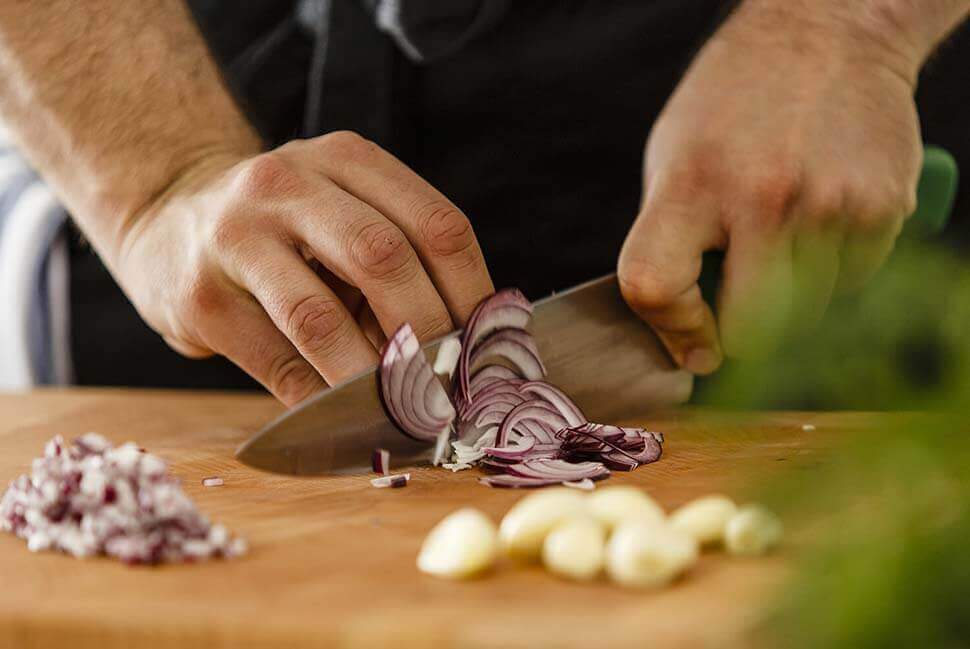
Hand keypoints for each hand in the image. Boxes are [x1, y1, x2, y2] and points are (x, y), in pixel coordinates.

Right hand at [115, 132, 493, 404]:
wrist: (168, 218)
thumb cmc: (282, 228)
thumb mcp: (341, 213)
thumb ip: (397, 261)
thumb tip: (463, 349)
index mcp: (346, 159)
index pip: (436, 226)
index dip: (474, 294)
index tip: (490, 348)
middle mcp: (290, 184)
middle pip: (384, 259)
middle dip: (428, 334)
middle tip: (452, 386)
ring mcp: (237, 236)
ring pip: (320, 317)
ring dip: (373, 376)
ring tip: (406, 410)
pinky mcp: (200, 296)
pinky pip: (276, 362)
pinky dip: (320, 398)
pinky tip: (346, 414)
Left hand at [618, 2, 925, 372]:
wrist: (828, 32)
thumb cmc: (733, 103)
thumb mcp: (673, 158)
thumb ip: (670, 240)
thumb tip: (682, 332)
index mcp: (691, 184)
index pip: (655, 286)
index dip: (671, 329)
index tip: (692, 342)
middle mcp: (762, 199)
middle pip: (752, 329)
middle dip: (742, 333)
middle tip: (739, 308)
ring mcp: (830, 206)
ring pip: (808, 314)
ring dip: (791, 298)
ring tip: (782, 238)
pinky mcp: (883, 209)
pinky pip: (853, 283)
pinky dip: (834, 272)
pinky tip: (821, 221)